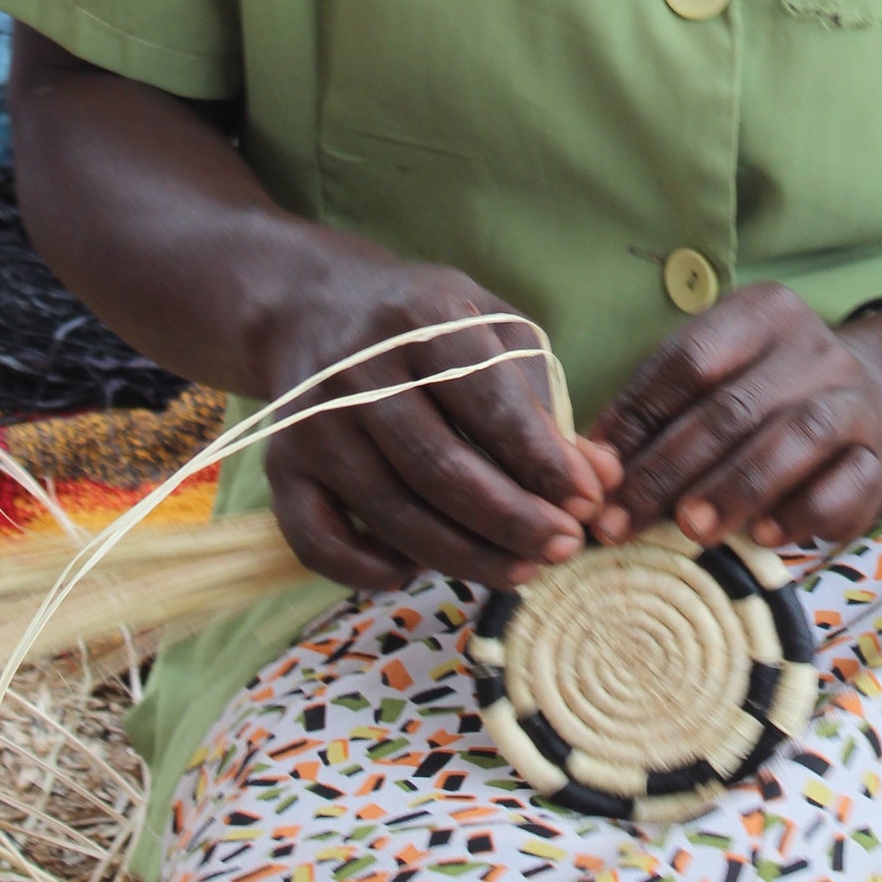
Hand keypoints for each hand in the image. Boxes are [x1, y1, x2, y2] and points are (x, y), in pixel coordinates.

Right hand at [261, 251, 614, 592]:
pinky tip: (420, 570)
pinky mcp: (281, 469)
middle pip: (440, 468)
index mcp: (420, 319)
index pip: (487, 401)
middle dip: (512, 520)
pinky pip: (323, 544)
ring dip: (466, 556)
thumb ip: (546, 403)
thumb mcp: (493, 334)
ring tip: (524, 568)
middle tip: (565, 548)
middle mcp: (356, 370)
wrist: (313, 310)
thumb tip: (600, 479)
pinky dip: (372, 571)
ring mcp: (312, 424)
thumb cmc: (428, 330)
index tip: (586, 501)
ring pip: (393, 514)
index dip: (542, 460)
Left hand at [590, 283, 881, 554]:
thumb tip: (591, 463)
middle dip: (669, 469)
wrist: (868, 399)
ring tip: (689, 529)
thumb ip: (656, 413)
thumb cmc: (759, 394)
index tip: (593, 474)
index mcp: (761, 313)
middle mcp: (813, 347)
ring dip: (735, 488)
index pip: (688, 361)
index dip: (636, 419)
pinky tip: (761, 536)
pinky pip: (843, 485)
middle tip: (621, 522)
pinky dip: (799, 512)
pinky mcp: (878, 456)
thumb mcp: (710, 382)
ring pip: (796, 437)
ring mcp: (853, 399)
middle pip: (733, 407)